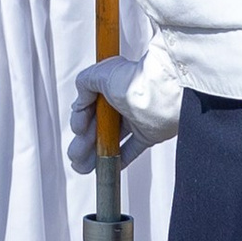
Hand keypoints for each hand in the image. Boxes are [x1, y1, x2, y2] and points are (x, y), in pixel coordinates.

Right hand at [65, 43, 182, 169]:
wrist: (166, 95)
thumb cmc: (137, 81)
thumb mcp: (101, 75)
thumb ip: (85, 83)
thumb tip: (80, 98)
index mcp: (112, 84)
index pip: (89, 105)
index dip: (80, 119)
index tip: (78, 129)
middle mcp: (123, 100)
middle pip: (98, 125)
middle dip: (84, 141)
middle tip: (76, 154)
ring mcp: (135, 118)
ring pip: (112, 138)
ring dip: (96, 152)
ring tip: (84, 165)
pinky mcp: (149, 134)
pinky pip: (131, 149)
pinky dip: (119, 158)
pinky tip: (107, 165)